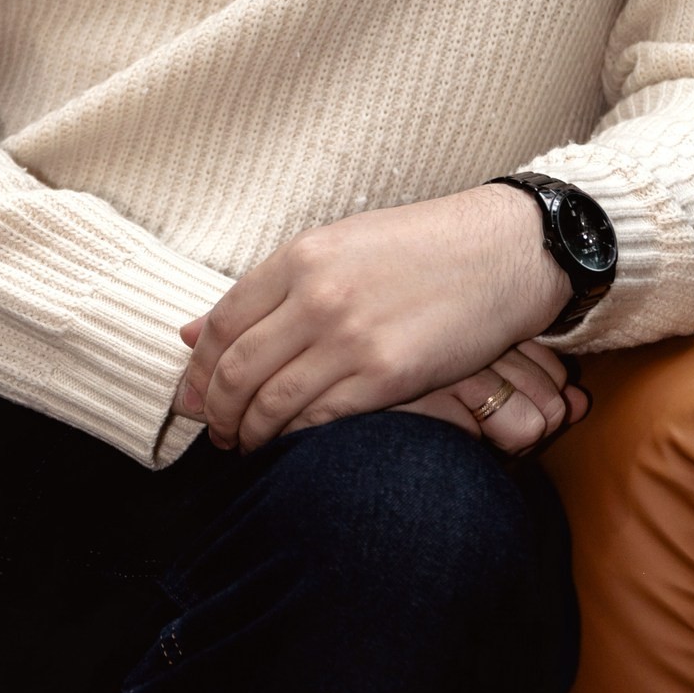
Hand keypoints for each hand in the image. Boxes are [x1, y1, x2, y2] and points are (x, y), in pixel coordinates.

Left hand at [172, 185, 569, 452]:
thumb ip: (269, 289)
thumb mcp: (337, 246)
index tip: (194, 395)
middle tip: (217, 432)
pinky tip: (292, 445)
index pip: (221, 323)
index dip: (199, 369)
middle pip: (237, 369)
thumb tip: (191, 332)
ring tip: (247, 446)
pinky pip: (320, 419)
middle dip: (217, 411)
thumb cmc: (421, 246)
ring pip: (271, 403)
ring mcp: (352, 337)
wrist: (502, 250)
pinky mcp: (389, 375)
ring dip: (250, 434)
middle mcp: (317, 296)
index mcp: (301, 257)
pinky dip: (295, 438)